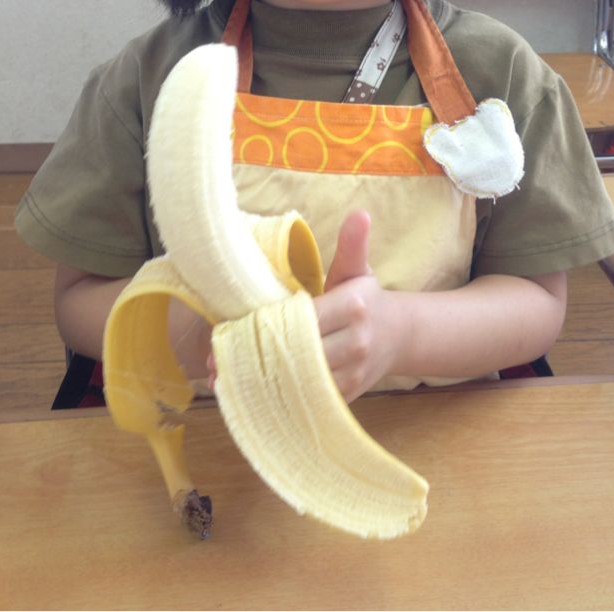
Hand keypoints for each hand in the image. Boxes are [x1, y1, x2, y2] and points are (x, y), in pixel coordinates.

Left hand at [205, 211, 401, 399]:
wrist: (398, 336)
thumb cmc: (367, 298)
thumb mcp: (358, 269)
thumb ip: (352, 244)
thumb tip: (359, 213)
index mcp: (355, 306)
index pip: (305, 317)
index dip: (269, 322)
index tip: (236, 325)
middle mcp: (356, 342)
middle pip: (299, 351)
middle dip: (258, 355)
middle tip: (215, 357)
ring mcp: (353, 373)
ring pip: (300, 381)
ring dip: (260, 381)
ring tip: (221, 376)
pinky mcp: (346, 396)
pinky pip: (307, 400)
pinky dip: (277, 398)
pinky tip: (248, 392)